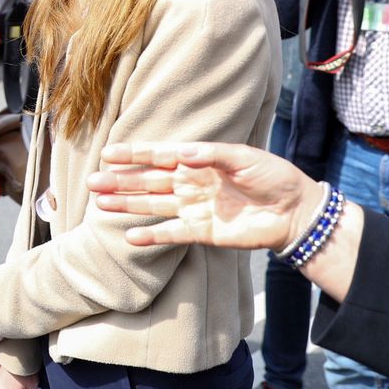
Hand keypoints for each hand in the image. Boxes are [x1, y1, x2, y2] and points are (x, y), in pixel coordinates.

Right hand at [87, 142, 325, 253]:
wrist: (296, 211)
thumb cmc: (273, 176)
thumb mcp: (245, 157)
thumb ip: (211, 154)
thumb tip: (179, 152)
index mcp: (197, 161)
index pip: (158, 156)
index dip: (133, 154)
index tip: (108, 153)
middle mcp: (189, 184)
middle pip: (147, 182)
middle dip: (120, 181)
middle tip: (92, 182)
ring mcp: (193, 209)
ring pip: (152, 206)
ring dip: (127, 205)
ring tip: (100, 203)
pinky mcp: (202, 232)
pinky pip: (171, 234)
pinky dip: (152, 237)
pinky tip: (131, 236)